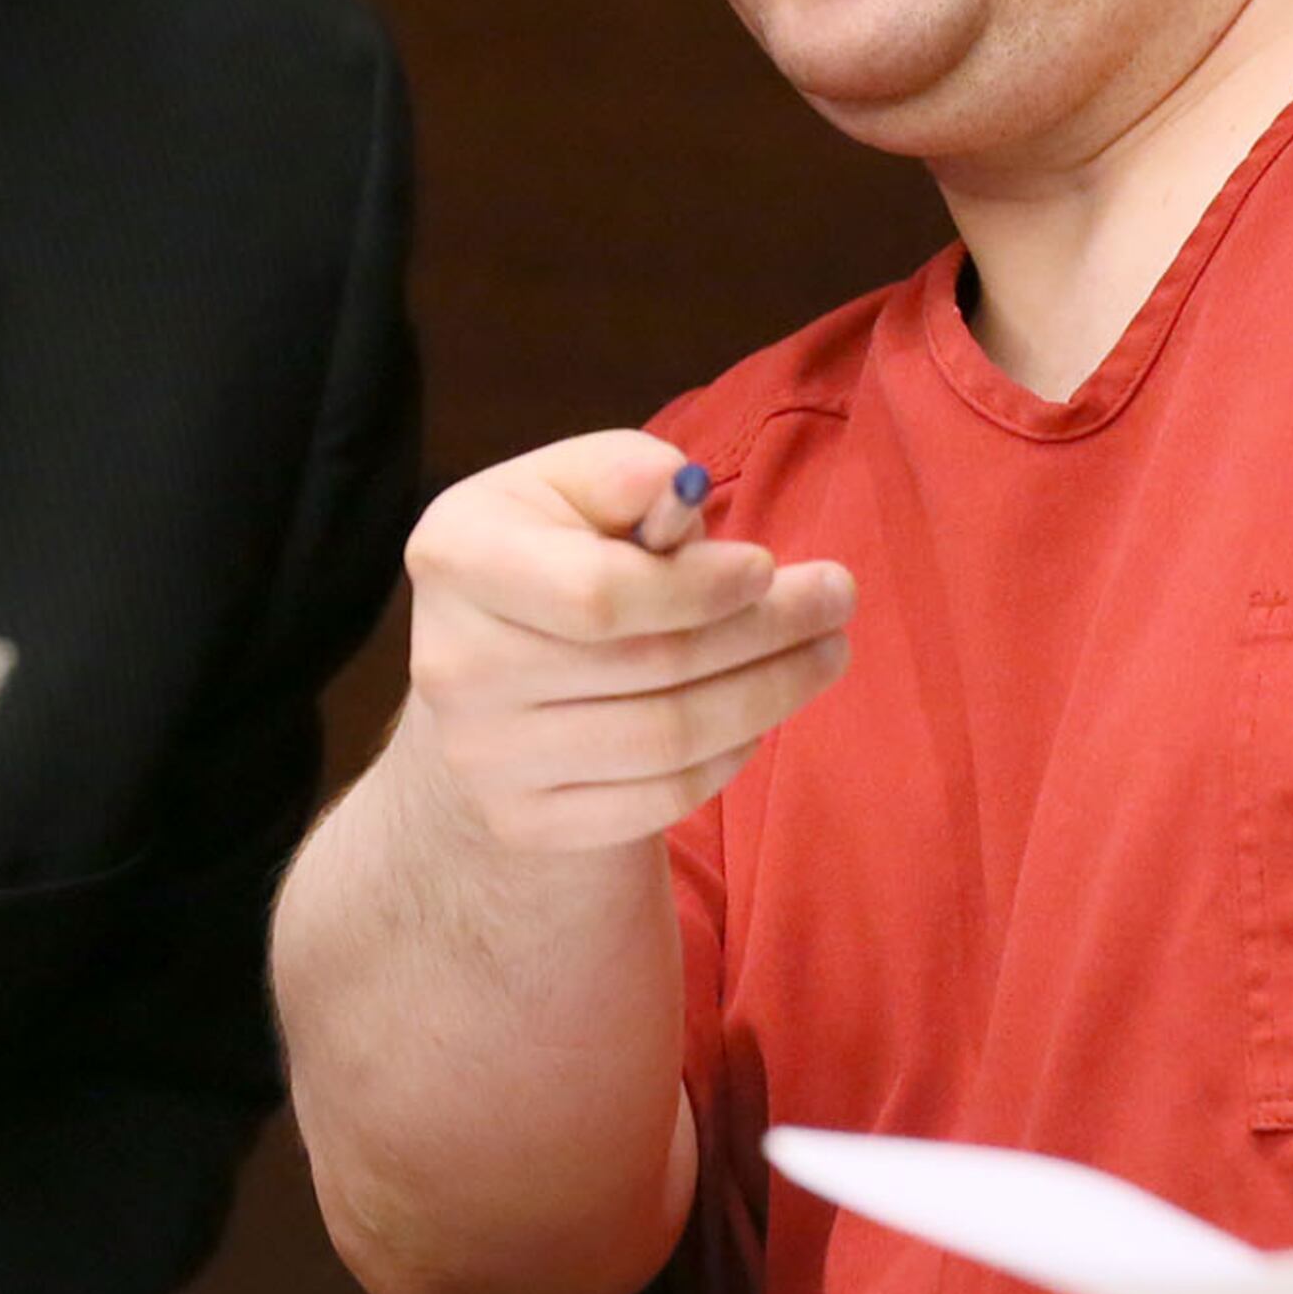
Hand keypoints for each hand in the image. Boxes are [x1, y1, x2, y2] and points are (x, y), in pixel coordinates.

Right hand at [394, 431, 852, 853]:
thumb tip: (680, 489)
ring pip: (667, 741)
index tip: (769, 565)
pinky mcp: (523, 821)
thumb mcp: (573, 482)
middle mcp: (452, 666)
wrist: (483, 669)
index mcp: (456, 556)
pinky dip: (728, 757)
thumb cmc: (552, 548)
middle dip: (769, 631)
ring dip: (770, 694)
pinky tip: (759, 713)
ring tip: (826, 651)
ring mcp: (482, 758)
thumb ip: (625, 472)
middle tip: (840, 597)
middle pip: (649, 669)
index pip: (597, 594)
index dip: (699, 587)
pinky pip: (658, 798)